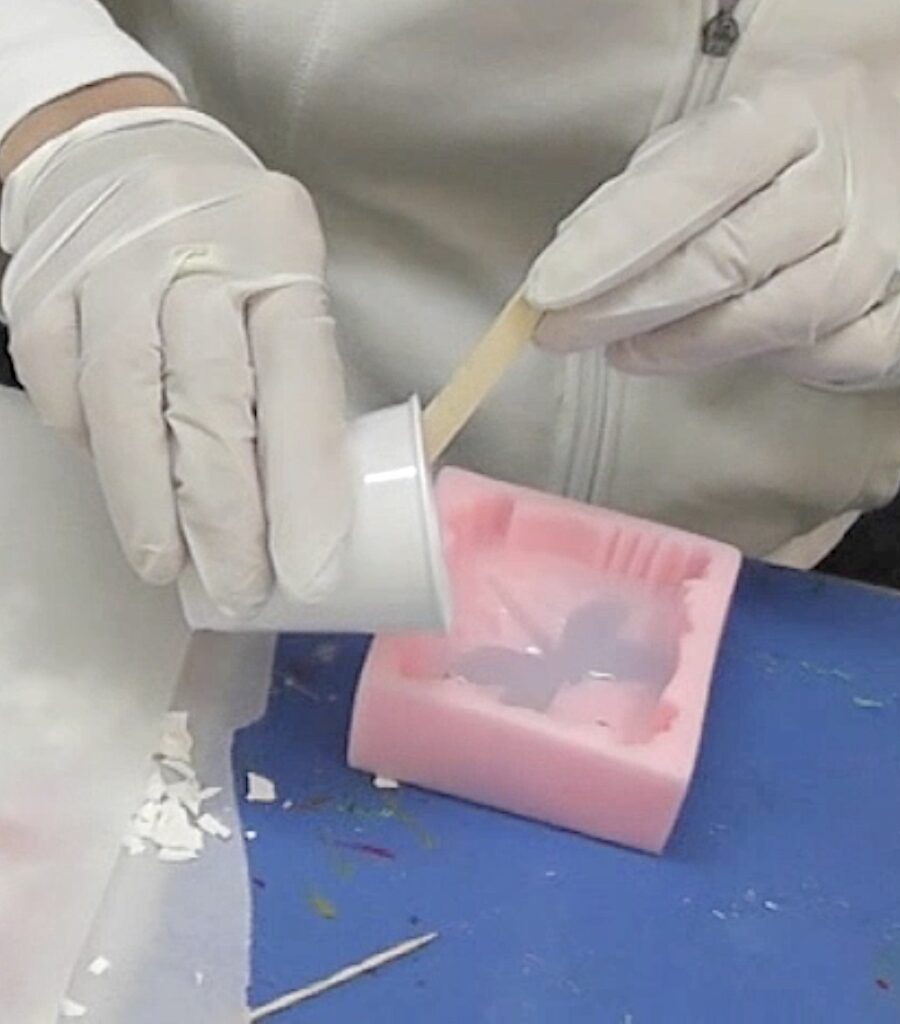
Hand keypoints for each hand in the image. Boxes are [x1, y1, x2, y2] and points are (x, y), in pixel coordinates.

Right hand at [1, 108, 352, 613]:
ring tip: (170, 567)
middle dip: (226, 512)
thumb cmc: (232, 248)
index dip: (304, 481)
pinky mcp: (40, 286)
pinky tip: (124, 489)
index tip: (312, 568)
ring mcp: (105, 262)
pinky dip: (92, 447)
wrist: (123, 154)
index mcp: (280, 250)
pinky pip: (58, 383)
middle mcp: (193, 247)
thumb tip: (300, 512)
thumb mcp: (288, 288)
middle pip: (210, 396)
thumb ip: (295, 383)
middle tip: (241, 588)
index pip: (299, 376)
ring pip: (124, 398)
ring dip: (148, 501)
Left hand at [527, 61, 899, 390]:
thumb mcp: (726, 146)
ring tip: (625, 348)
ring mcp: (886, 256)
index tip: (547, 291)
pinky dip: (746, 360)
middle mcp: (851, 178)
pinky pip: (805, 360)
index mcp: (797, 111)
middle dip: (624, 306)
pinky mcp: (897, 327)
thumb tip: (574, 255)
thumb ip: (652, 191)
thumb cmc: (794, 172)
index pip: (691, 181)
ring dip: (675, 344)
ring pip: (763, 321)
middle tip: (561, 334)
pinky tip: (714, 345)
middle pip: (722, 259)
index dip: (611, 243)